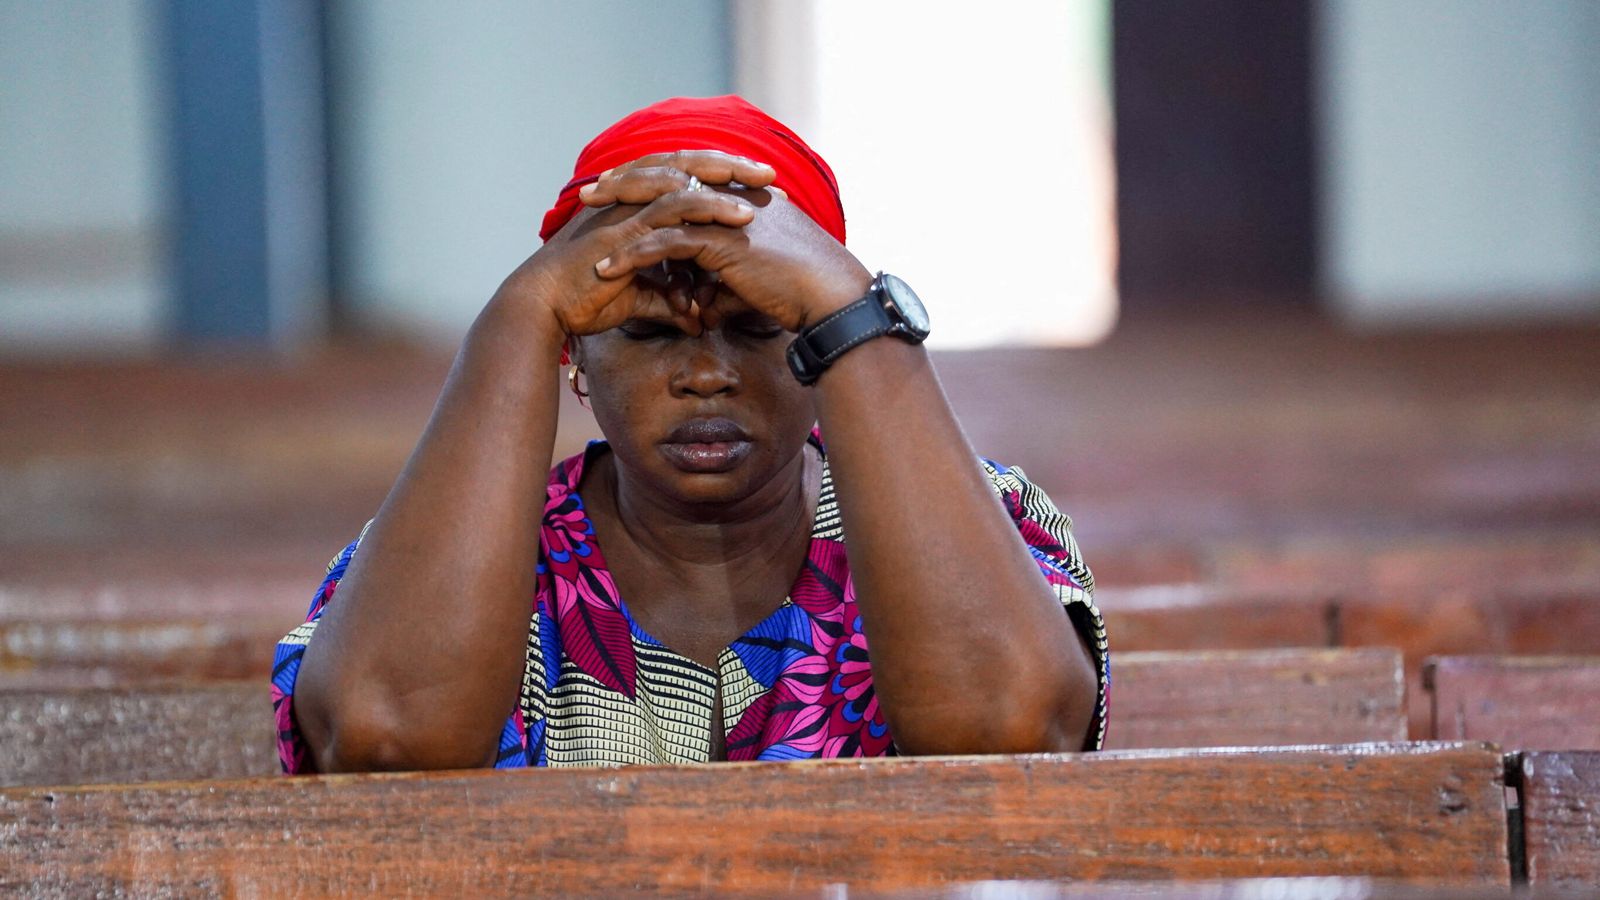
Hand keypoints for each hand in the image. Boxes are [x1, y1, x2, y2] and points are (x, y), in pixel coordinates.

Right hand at [492, 154, 770, 349]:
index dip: (718, 177)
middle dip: (732, 166)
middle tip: (770, 172)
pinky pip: (676, 209)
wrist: (543, 308)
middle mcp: (631, 198)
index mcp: (632, 205)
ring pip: (687, 179)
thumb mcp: (635, 297)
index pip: (682, 177)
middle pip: (689, 165)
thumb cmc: (581, 300)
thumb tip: (691, 316)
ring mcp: (628, 208)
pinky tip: (741, 217)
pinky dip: (711, 210)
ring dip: (729, 181)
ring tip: (766, 186)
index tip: (756, 184)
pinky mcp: (627, 227)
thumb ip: (664, 300)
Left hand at [582, 152, 871, 331]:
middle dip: (626, 184)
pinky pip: (667, 244)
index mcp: (745, 197)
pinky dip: (634, 256)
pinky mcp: (721, 241)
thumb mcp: (755, 286)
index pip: (689, 179)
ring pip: (661, 207)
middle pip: (668, 180)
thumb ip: (724, 288)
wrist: (831, 299)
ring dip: (620, 216)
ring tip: (587, 226)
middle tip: (592, 192)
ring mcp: (728, 215)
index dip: (653, 181)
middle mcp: (735, 196)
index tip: (622, 188)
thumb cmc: (803, 294)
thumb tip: (701, 304)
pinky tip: (608, 270)